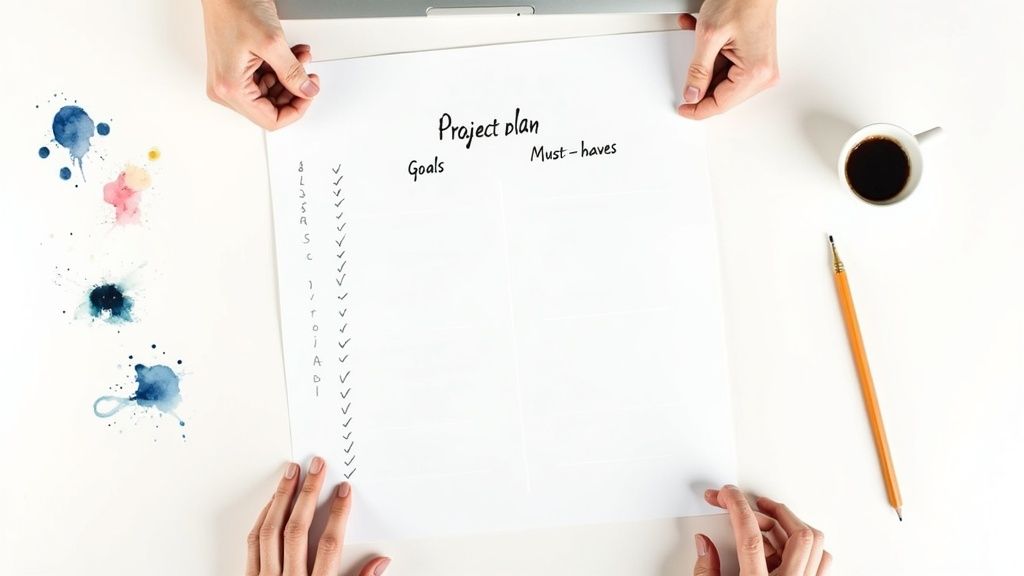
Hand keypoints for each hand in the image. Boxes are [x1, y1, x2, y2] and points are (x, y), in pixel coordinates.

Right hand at [201, 0, 319, 129]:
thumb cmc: (233, 6)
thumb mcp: (272, 42)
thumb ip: (293, 72)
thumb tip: (307, 90)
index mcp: (230, 88)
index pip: (270, 120)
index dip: (296, 110)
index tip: (309, 93)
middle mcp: (225, 88)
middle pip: (270, 108)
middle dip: (293, 91)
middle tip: (308, 74)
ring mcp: (229, 80)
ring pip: (270, 93)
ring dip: (289, 77)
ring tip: (300, 58)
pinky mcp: (235, 70)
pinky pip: (263, 79)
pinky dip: (281, 68)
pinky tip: (291, 55)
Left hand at [246, 457, 389, 575]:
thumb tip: (380, 563)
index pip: (328, 544)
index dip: (338, 514)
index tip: (344, 490)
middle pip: (297, 530)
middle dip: (308, 494)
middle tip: (317, 467)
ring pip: (270, 531)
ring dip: (281, 498)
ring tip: (291, 473)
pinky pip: (253, 543)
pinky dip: (262, 518)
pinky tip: (271, 502)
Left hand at [677, 0, 778, 119]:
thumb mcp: (709, 35)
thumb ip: (698, 70)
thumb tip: (692, 94)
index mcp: (756, 73)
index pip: (721, 104)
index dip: (698, 109)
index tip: (683, 108)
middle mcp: (763, 73)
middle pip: (722, 94)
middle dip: (700, 82)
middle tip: (684, 73)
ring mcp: (761, 66)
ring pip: (722, 80)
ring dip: (704, 63)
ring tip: (696, 40)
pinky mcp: (756, 58)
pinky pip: (728, 66)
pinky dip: (712, 54)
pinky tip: (703, 36)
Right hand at [693, 485, 830, 575]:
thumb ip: (706, 571)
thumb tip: (704, 544)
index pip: (751, 537)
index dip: (737, 508)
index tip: (726, 495)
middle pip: (796, 534)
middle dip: (772, 510)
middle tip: (747, 504)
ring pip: (815, 543)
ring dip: (791, 524)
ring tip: (769, 519)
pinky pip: (822, 561)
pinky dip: (807, 545)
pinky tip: (785, 544)